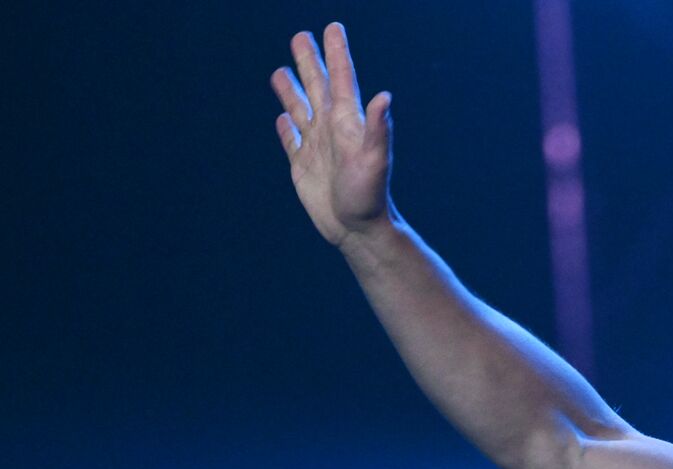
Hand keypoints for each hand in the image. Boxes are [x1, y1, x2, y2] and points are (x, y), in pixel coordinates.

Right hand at [270, 23, 394, 247]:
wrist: (356, 229)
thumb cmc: (369, 196)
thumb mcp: (375, 161)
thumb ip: (378, 129)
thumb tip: (385, 97)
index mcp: (348, 122)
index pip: (342, 79)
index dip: (337, 53)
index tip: (333, 27)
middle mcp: (331, 130)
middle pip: (317, 87)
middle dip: (309, 62)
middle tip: (300, 36)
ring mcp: (316, 147)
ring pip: (300, 108)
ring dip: (291, 89)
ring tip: (280, 71)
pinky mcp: (303, 166)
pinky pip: (291, 140)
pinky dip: (286, 127)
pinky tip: (283, 118)